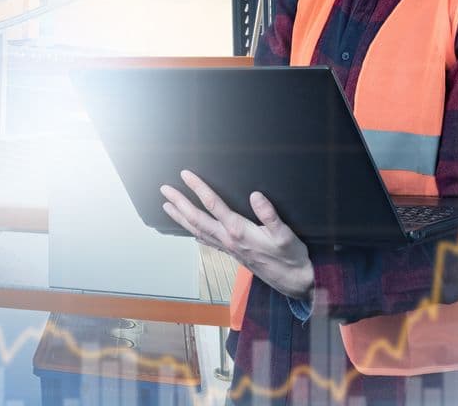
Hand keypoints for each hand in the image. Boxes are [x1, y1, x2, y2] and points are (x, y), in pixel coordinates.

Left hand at [160, 170, 314, 301]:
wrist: (294, 282)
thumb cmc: (291, 256)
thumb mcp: (286, 234)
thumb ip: (270, 215)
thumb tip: (256, 196)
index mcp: (239, 231)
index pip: (214, 205)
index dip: (198, 188)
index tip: (186, 175)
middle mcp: (228, 239)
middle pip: (197, 218)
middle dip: (179, 202)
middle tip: (164, 189)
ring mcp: (228, 247)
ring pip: (197, 230)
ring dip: (181, 217)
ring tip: (167, 206)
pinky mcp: (231, 253)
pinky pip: (206, 241)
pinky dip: (193, 232)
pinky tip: (189, 230)